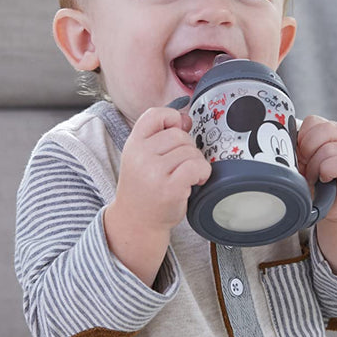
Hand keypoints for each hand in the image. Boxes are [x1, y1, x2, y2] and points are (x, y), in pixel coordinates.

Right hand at [111, 107, 211, 235]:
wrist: (137, 222)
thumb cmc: (144, 189)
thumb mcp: (141, 157)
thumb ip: (159, 136)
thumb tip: (186, 118)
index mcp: (133, 144)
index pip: (155, 114)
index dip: (172, 118)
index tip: (176, 132)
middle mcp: (141, 155)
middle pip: (179, 134)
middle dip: (187, 148)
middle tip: (180, 165)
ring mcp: (155, 171)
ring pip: (191, 151)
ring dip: (196, 162)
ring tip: (187, 176)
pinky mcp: (171, 187)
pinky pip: (198, 166)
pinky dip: (203, 172)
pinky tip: (196, 181)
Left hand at [296, 115, 336, 222]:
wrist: (328, 206)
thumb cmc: (313, 182)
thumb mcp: (300, 161)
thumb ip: (296, 146)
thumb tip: (283, 136)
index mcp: (330, 131)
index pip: (313, 121)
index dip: (301, 138)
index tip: (300, 155)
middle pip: (323, 129)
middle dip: (308, 150)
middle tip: (306, 166)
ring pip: (329, 148)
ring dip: (315, 167)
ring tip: (315, 177)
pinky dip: (327, 172)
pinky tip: (326, 179)